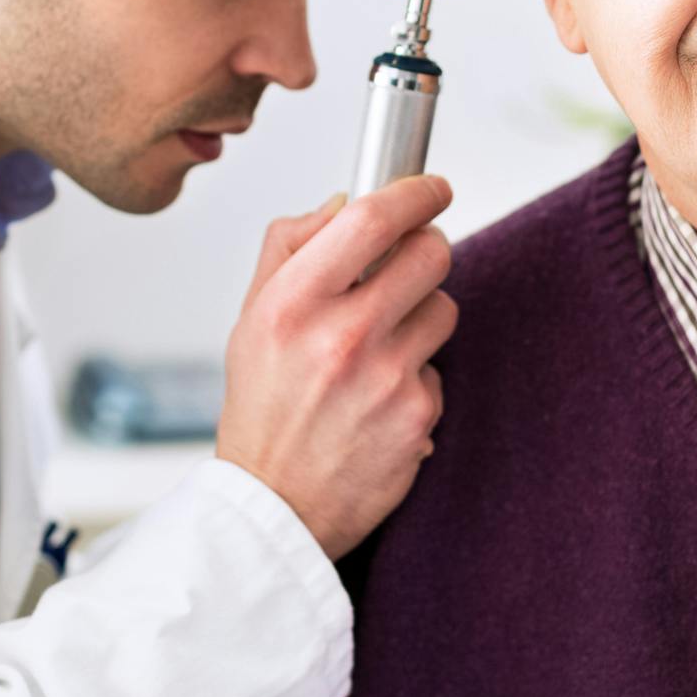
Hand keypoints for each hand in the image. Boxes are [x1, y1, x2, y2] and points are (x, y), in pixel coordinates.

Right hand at [216, 175, 456, 559]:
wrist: (274, 507)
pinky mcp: (419, 415)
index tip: (433, 188)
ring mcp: (386, 378)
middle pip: (431, 253)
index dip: (416, 193)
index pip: (373, 219)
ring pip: (445, 307)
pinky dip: (417, 375)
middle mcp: (342, 337)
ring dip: (422, 315)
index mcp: (293, 303)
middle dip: (425, 249)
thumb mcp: (252, 317)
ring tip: (380, 348)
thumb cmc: (263, 408)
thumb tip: (341, 202)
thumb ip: (290, 246)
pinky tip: (380, 398)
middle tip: (407, 266)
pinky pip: (440, 366)